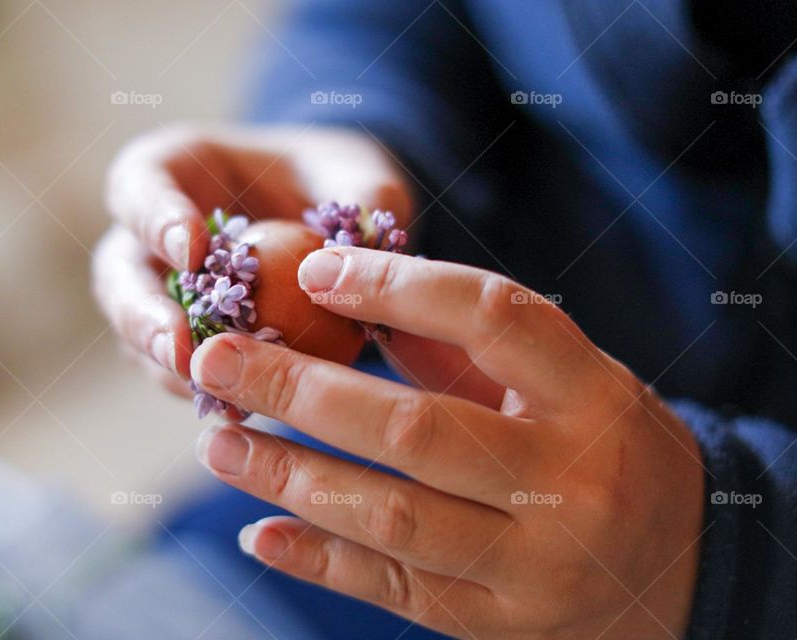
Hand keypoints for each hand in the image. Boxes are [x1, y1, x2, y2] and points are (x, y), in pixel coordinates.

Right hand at [92, 124, 411, 386]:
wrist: (336, 225)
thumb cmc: (335, 181)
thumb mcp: (357, 175)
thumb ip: (361, 197)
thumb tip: (361, 243)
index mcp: (176, 171)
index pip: (139, 185)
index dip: (153, 217)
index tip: (191, 251)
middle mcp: (154, 238)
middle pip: (119, 275)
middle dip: (143, 315)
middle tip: (180, 348)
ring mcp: (163, 296)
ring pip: (139, 336)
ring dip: (170, 368)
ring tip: (212, 395)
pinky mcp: (187, 345)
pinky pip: (183, 373)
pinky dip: (208, 391)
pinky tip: (242, 412)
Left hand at [189, 248, 704, 638]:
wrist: (686, 568)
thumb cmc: (607, 448)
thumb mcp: (570, 380)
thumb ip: (465, 343)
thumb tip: (347, 294)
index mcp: (594, 397)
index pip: (494, 318)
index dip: (397, 285)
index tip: (314, 269)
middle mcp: (570, 483)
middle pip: (416, 429)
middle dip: (302, 390)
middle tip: (218, 358)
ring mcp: (535, 565)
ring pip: (393, 517)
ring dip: (290, 476)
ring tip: (218, 439)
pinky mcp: (500, 625)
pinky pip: (396, 592)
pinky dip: (319, 559)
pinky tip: (257, 530)